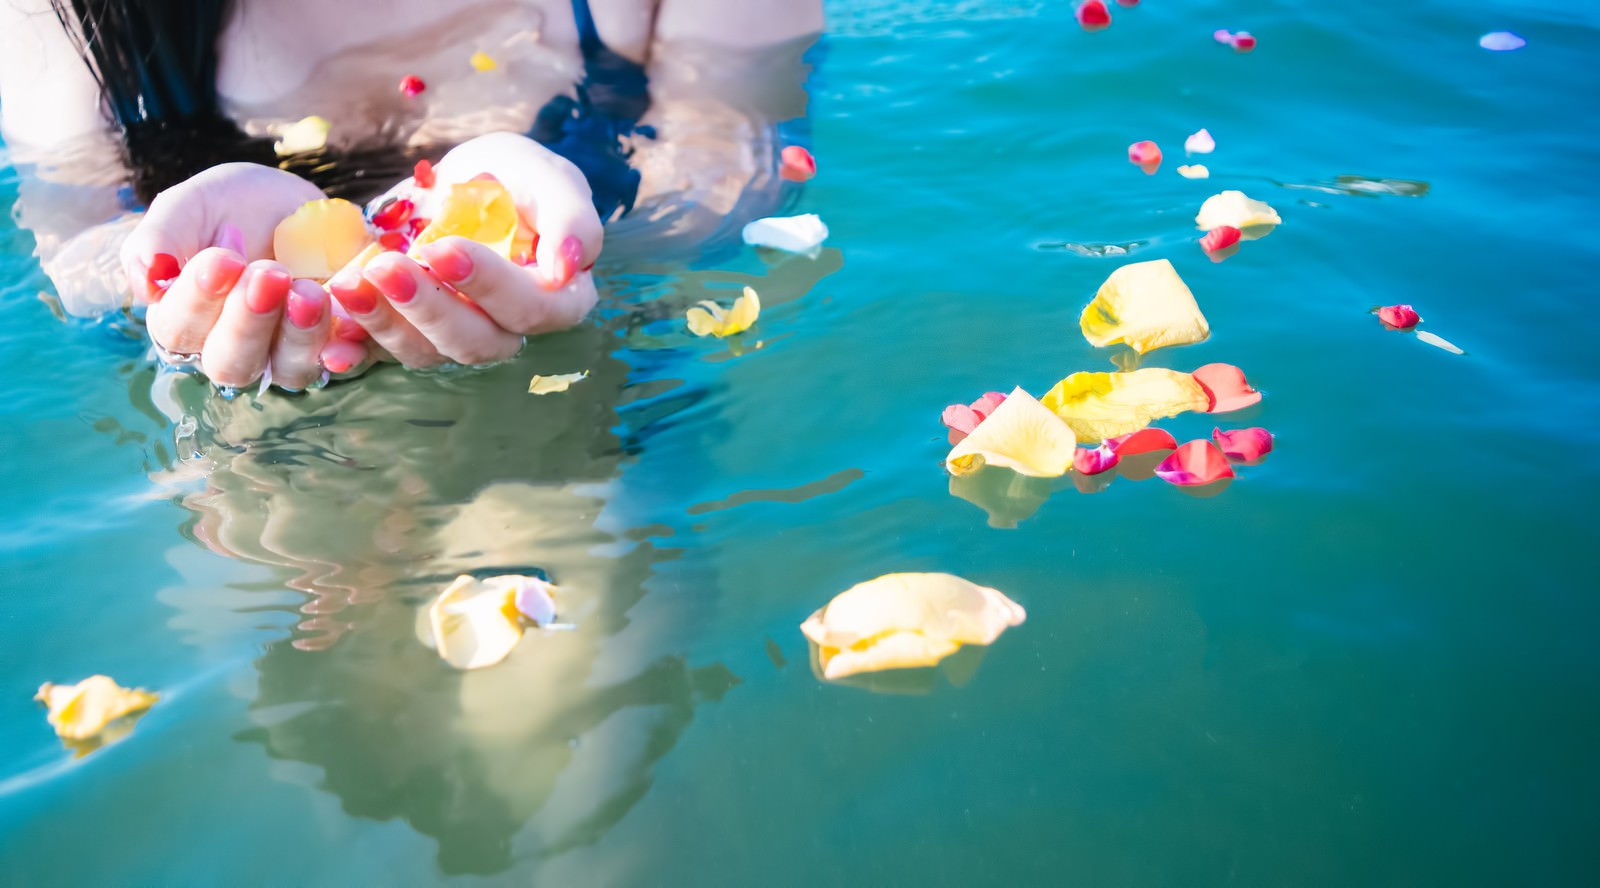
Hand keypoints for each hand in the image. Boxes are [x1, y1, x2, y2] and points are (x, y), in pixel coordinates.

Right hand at [121, 163, 368, 388]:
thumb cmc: (229, 209)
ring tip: (310, 291)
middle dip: (249, 320)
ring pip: (287, 369)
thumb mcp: (190, 207)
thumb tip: (149, 276)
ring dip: (299, 333)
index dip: (198, 300)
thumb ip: (162, 237)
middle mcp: (231, 350)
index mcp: (184, 321)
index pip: (179, 330)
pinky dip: (347, 349)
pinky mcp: (334, 348)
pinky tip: (352, 328)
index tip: (222, 259)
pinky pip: (342, 362)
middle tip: (269, 275)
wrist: (294, 205)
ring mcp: (284, 356)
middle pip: (231, 362)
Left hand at [326, 133, 602, 367]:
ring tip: (348, 284)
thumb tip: (567, 269)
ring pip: (424, 353)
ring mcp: (453, 335)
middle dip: (428, 307)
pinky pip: (381, 354)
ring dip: (384, 324)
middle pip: (474, 342)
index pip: (530, 309)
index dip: (488, 286)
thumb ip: (570, 216)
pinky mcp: (407, 331)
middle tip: (386, 266)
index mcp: (555, 298)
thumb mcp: (549, 177)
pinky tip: (332, 343)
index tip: (444, 247)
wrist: (460, 180)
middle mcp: (506, 328)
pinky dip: (355, 350)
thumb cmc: (515, 177)